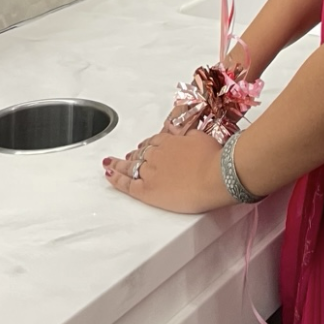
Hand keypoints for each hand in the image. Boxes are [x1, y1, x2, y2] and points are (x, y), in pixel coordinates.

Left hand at [103, 128, 230, 212]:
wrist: (215, 177)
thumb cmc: (214, 159)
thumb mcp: (201, 138)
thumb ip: (188, 136)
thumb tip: (182, 133)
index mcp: (169, 141)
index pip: (154, 142)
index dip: (147, 145)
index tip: (144, 146)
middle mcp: (157, 154)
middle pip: (141, 154)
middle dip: (134, 155)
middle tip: (127, 157)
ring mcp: (150, 172)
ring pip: (131, 166)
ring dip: (119, 164)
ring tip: (110, 164)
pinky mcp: (147, 190)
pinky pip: (126, 184)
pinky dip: (115, 179)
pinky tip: (108, 174)